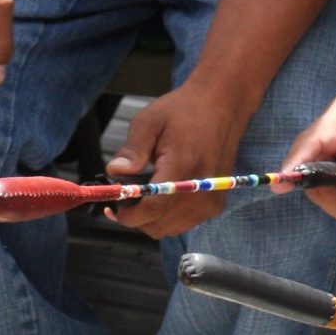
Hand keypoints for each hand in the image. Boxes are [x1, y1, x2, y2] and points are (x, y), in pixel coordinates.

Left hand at [103, 79, 251, 238]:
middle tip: (125, 198)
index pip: (153, 209)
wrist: (222, 105)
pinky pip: (185, 223)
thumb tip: (113, 172)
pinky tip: (163, 196)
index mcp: (183, 168)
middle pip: (159, 225)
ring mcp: (211, 200)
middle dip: (137, 217)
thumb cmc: (185, 110)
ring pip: (170, 229)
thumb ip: (132, 150)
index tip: (112, 206)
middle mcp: (202, 190)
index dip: (128, 214)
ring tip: (143, 196)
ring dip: (152, 219)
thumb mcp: (149, 121)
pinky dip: (169, 217)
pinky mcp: (216, 204)